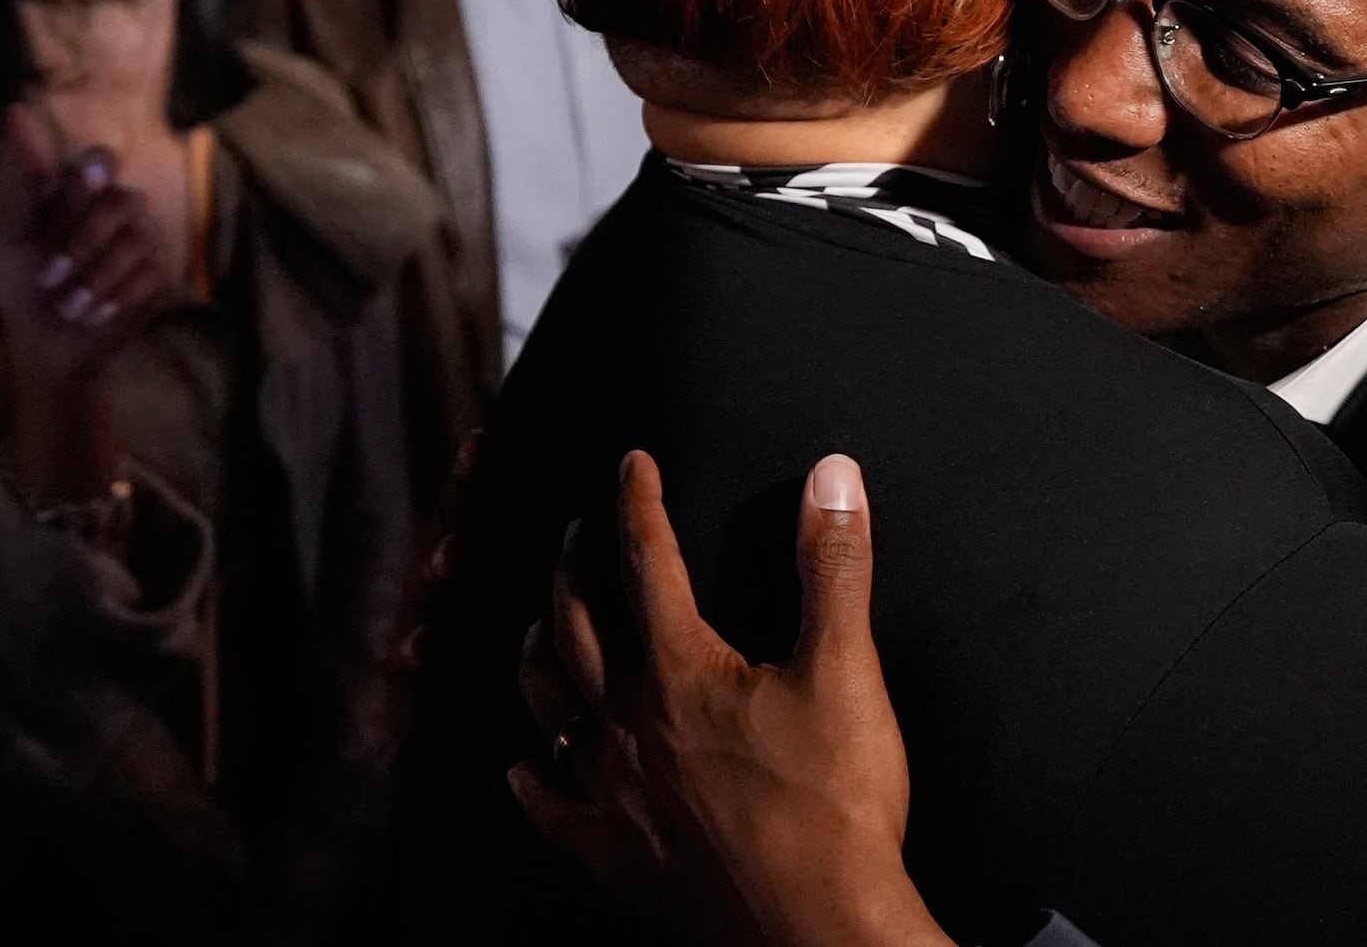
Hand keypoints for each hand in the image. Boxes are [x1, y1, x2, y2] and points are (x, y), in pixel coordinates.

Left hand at [0, 105, 181, 367]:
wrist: (47, 345)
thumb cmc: (24, 285)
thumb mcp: (12, 233)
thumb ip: (25, 179)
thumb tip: (15, 109)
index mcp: (81, 192)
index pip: (101, 160)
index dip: (90, 177)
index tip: (79, 187)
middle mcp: (118, 207)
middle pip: (121, 201)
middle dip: (81, 242)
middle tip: (48, 276)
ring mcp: (145, 238)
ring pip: (136, 239)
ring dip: (95, 276)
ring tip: (69, 305)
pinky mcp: (162, 273)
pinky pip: (151, 271)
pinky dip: (117, 295)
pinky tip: (94, 312)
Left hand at [508, 452, 951, 946]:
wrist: (819, 928)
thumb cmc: (835, 805)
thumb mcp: (846, 671)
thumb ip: (834, 568)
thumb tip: (833, 475)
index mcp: (682, 672)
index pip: (648, 563)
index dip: (638, 505)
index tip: (632, 465)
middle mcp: (631, 725)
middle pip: (581, 630)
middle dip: (575, 571)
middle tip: (576, 536)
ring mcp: (616, 795)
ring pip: (553, 710)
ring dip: (541, 660)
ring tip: (538, 627)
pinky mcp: (619, 857)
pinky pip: (557, 815)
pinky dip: (534, 787)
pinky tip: (519, 772)